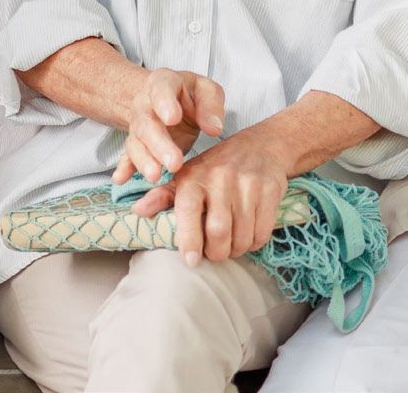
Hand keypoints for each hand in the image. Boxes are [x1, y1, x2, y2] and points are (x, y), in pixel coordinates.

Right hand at [110, 66, 224, 186]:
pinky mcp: (137, 144)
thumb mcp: (206, 91)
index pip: (161, 90)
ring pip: (136, 142)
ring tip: (155, 176)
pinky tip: (121, 178)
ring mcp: (138, 125)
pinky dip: (125, 167)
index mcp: (163, 83)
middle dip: (158, 143)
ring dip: (144, 160)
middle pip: (146, 123)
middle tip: (174, 162)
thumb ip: (211, 105)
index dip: (165, 103)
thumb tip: (214, 128)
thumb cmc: (189, 95)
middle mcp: (144, 104)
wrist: (166, 100)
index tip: (173, 118)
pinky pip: (128, 155)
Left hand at [132, 127, 291, 263]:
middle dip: (217, 252)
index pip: (188, 210)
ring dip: (236, 250)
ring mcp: (247, 184)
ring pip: (242, 235)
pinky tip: (248, 237)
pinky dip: (254, 243)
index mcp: (194, 176)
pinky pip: (262, 231)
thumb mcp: (186, 176)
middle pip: (218, 230)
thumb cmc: (216, 168)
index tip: (191, 260)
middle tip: (215, 254)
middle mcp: (220, 178)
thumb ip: (162, 196)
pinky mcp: (269, 190)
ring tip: (231, 246)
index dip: (189, 239)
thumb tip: (138, 212)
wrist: (260, 146)